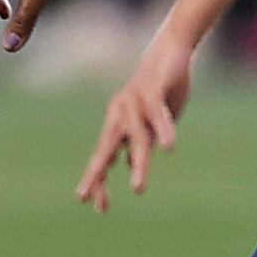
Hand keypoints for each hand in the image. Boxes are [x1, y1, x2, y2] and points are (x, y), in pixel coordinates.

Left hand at [79, 33, 197, 211]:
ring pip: (136, 139)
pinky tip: (168, 147)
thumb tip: (132, 164)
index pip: (105, 157)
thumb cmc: (163, 87)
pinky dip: (164, 130)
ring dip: (138, 164)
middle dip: (96, 174)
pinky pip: (158, 114)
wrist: (172, 49)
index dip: (100, 181)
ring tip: (138, 188)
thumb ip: (141, 139)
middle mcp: (120, 114)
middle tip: (85, 198)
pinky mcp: (153, 89)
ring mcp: (135, 102)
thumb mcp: (152, 120)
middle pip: (106, 149)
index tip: (98, 207)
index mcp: (119, 123)